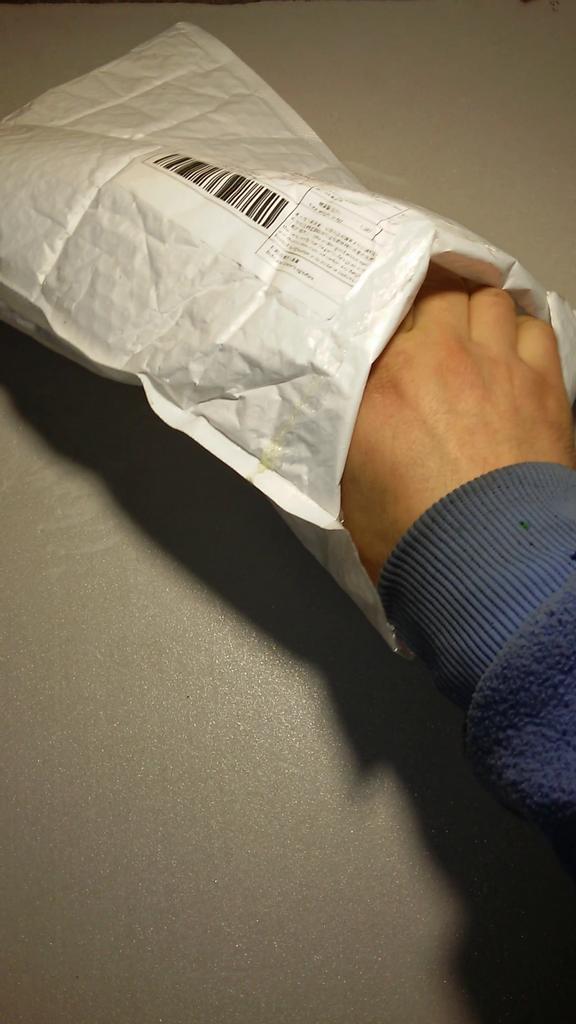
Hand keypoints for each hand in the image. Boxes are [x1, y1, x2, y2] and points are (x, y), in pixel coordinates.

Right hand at [341, 266, 575, 583]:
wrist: (486, 560)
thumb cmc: (412, 534)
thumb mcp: (348, 487)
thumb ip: (346, 436)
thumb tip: (350, 414)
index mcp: (379, 384)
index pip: (378, 317)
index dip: (385, 320)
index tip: (387, 332)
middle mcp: (436, 358)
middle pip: (436, 294)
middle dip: (433, 309)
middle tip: (432, 334)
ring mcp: (494, 364)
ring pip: (488, 299)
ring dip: (479, 314)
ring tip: (477, 338)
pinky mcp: (541, 382)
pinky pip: (536, 327)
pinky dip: (523, 332)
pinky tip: (515, 352)